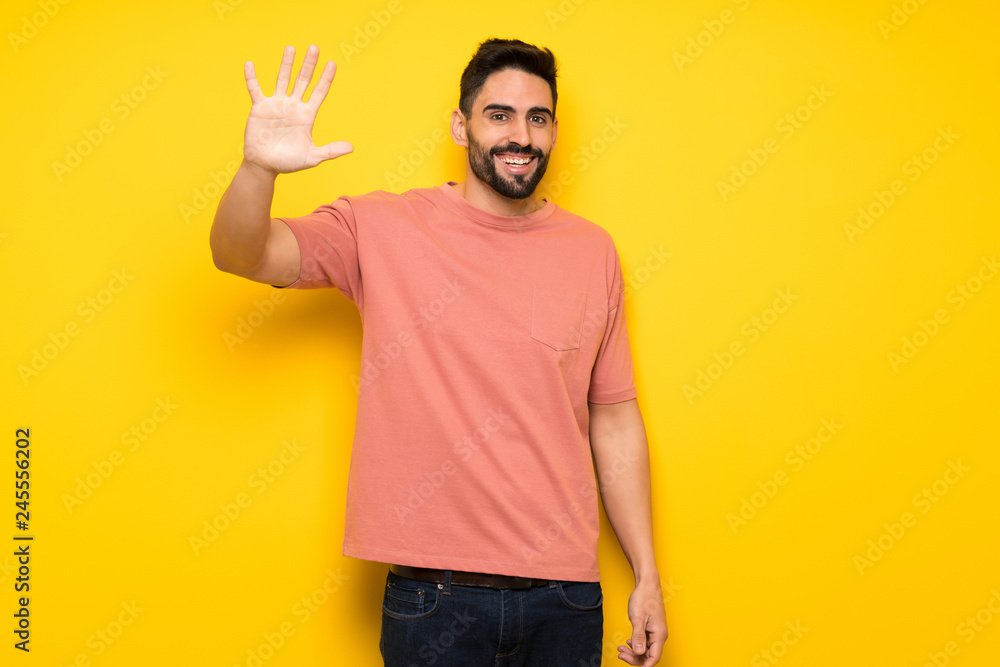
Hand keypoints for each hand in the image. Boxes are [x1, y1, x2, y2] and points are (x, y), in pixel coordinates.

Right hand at [242, 44, 352, 174]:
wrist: (265, 165)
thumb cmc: (289, 162)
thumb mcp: (312, 157)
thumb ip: (330, 151)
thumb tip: (351, 148)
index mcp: (307, 115)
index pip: (319, 92)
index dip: (326, 78)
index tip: (332, 63)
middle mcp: (293, 106)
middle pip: (303, 80)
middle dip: (309, 65)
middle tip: (315, 47)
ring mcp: (276, 104)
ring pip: (282, 79)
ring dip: (287, 64)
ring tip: (292, 48)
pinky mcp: (259, 108)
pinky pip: (255, 89)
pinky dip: (252, 78)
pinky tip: (250, 64)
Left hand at [618, 580, 667, 664]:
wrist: (647, 585)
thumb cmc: (644, 598)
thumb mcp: (637, 617)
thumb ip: (638, 636)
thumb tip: (638, 652)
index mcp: (659, 635)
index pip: (654, 658)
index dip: (644, 665)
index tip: (631, 665)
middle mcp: (659, 636)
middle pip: (648, 656)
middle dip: (634, 658)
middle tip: (620, 654)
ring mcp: (655, 633)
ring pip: (645, 650)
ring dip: (633, 652)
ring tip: (620, 649)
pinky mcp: (651, 629)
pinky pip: (644, 642)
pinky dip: (635, 645)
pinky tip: (627, 642)